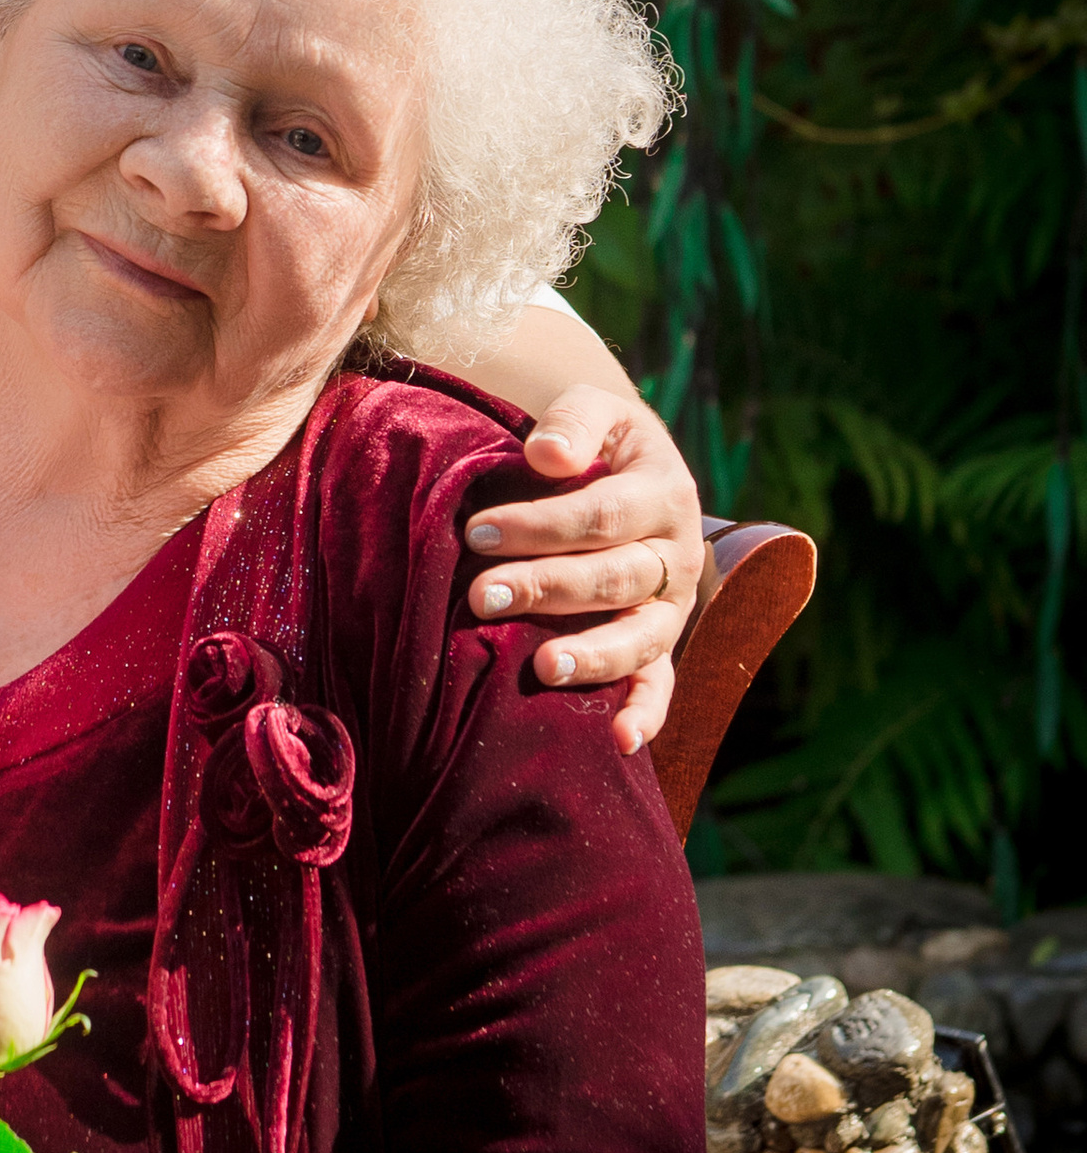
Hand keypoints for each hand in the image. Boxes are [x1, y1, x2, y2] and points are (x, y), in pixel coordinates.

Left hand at [462, 385, 708, 758]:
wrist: (627, 472)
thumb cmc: (594, 442)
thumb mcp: (595, 410)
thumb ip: (575, 421)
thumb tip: (547, 455)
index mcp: (663, 493)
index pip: (601, 515)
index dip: (540, 525)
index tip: (476, 531)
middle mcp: (676, 555)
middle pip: (614, 579)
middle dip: (546, 588)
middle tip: (480, 594)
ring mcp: (671, 607)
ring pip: (641, 638)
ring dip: (593, 655)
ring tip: (543, 667)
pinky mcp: (660, 646)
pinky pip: (661, 685)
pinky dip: (646, 714)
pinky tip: (620, 741)